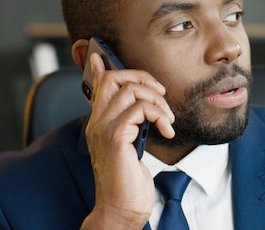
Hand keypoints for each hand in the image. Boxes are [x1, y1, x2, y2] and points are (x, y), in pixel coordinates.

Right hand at [81, 53, 174, 228]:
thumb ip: (132, 125)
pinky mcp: (116, 137)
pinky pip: (140, 109)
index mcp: (100, 122)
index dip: (100, 67)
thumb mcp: (131, 147)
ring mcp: (104, 129)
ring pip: (131, 90)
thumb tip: (140, 108)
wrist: (121, 209)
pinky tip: (166, 131)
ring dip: (158, 101)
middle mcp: (97, 122)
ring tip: (167, 120)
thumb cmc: (127, 181)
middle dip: (142, 78)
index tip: (100, 55)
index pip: (98, 85)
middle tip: (161, 95)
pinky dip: (159, 115)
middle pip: (113, 78)